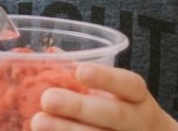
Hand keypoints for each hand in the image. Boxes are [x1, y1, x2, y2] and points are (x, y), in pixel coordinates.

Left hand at [31, 63, 177, 130]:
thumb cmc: (124, 110)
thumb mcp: (115, 92)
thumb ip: (87, 74)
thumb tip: (52, 54)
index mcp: (139, 99)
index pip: (129, 85)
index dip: (106, 78)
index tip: (80, 71)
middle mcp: (138, 123)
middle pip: (114, 115)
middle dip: (80, 107)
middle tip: (47, 99)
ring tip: (38, 122)